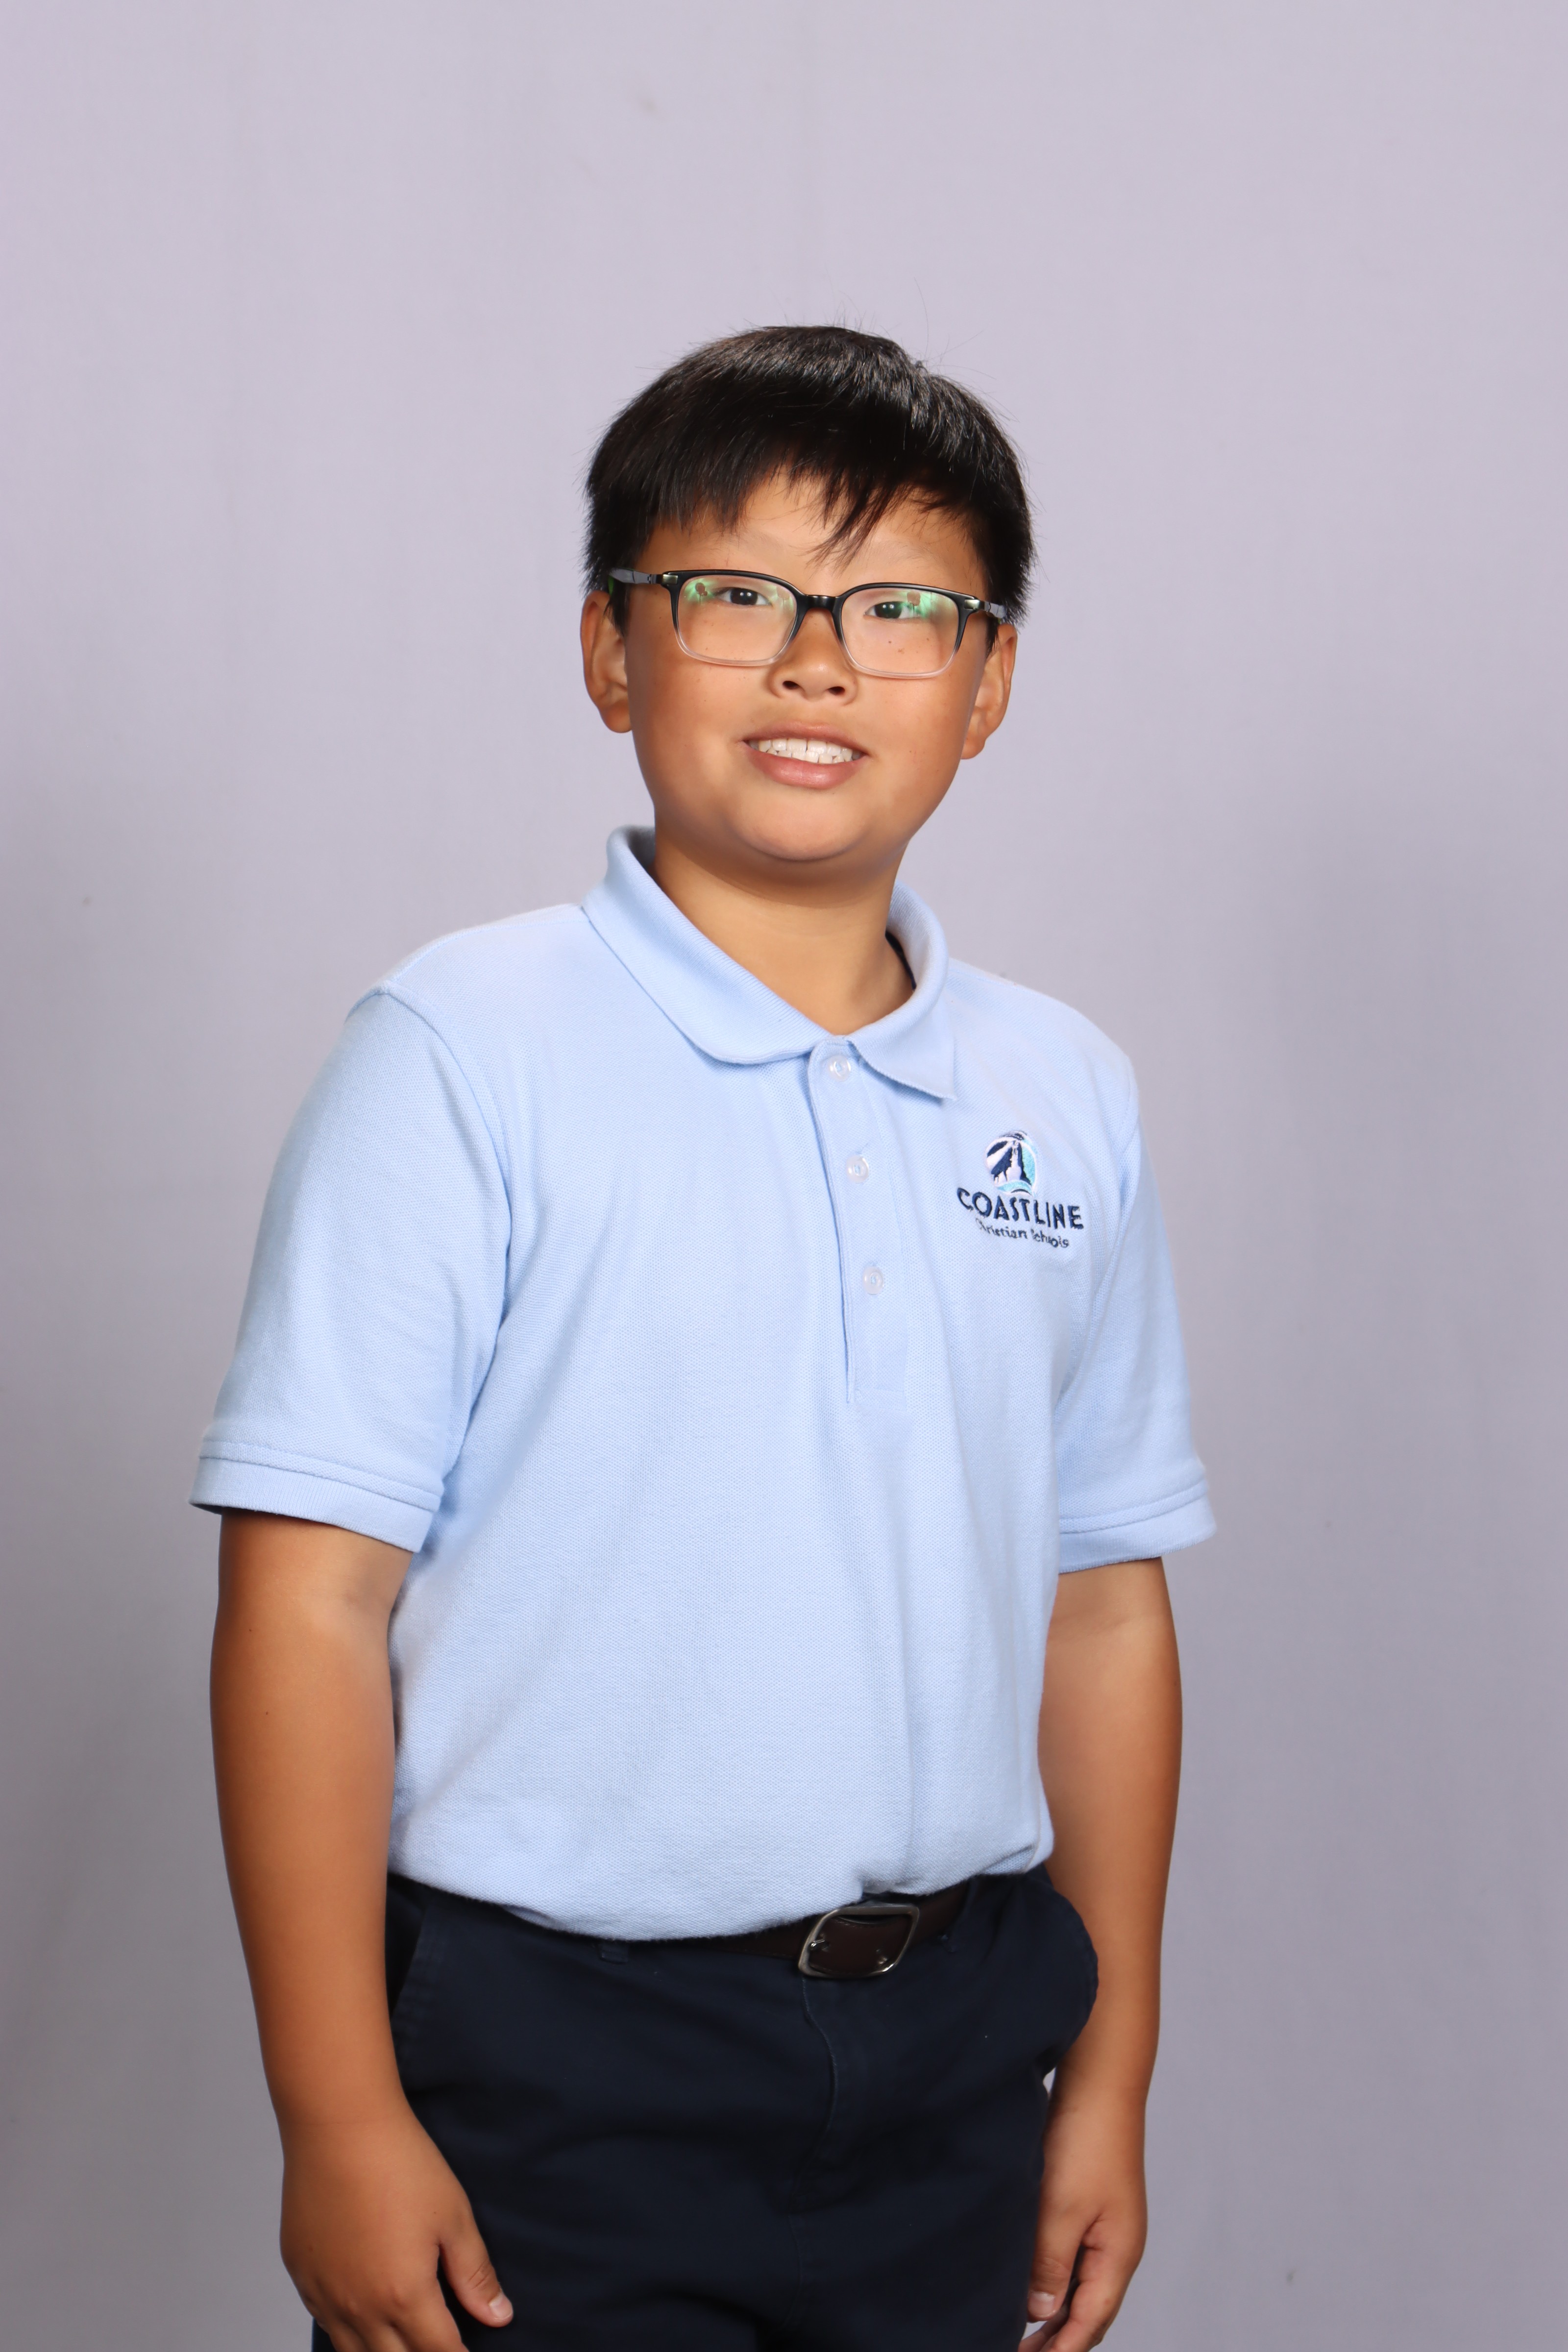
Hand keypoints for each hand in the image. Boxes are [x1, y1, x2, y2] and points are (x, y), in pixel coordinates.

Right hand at [280, 2101, 512, 2350]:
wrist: (339, 2126)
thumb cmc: (400, 2164)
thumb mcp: (453, 2217)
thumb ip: (474, 2274)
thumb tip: (499, 2317)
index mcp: (404, 2296)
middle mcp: (360, 2308)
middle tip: (437, 2346)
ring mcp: (325, 2295)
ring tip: (404, 2342)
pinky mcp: (302, 2277)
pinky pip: (325, 2324)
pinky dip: (348, 2332)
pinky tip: (362, 2317)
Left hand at [1018, 2087, 1147, 2350]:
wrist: (1100, 2082)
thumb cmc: (1085, 2141)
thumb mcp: (1061, 2209)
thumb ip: (1049, 2265)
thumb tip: (1038, 2314)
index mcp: (1118, 2255)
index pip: (1089, 2324)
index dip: (1059, 2351)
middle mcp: (1117, 2247)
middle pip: (1088, 2312)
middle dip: (1057, 2340)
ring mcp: (1105, 2226)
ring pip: (1078, 2285)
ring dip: (1052, 2311)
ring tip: (1017, 2332)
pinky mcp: (1089, 2205)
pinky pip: (1071, 2257)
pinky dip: (1051, 2278)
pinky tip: (1025, 2281)